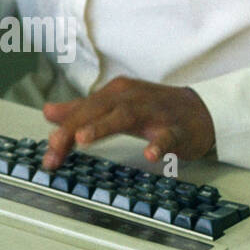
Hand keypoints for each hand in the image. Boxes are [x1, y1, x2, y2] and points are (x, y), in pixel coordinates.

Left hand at [41, 76, 214, 169]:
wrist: (200, 111)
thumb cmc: (153, 109)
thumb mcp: (114, 107)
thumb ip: (81, 111)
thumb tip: (48, 112)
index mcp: (115, 94)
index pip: (83, 111)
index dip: (62, 131)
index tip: (48, 153)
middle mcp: (131, 99)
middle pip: (97, 110)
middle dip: (73, 128)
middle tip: (54, 146)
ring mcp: (154, 113)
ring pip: (126, 116)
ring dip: (103, 126)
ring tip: (83, 139)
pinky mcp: (176, 129)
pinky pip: (167, 136)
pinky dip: (159, 144)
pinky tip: (150, 154)